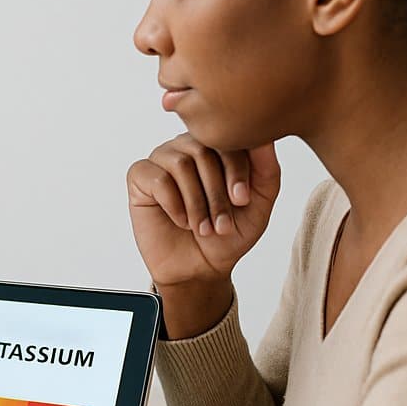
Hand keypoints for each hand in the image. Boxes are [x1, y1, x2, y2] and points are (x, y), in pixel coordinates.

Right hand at [127, 137, 280, 287]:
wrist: (200, 267)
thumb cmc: (228, 233)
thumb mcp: (258, 204)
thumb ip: (267, 170)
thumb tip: (265, 139)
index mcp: (216, 145)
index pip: (227, 138)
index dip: (237, 169)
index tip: (242, 201)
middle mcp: (188, 145)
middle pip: (202, 150)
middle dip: (216, 191)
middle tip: (222, 224)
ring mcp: (162, 158)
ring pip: (180, 164)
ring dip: (196, 203)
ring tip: (203, 227)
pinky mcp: (139, 176)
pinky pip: (157, 179)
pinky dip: (173, 204)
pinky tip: (182, 221)